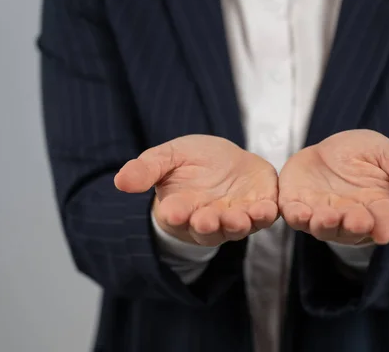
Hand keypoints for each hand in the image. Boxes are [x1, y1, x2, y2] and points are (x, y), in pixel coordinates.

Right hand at [114, 135, 278, 245]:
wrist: (225, 159)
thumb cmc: (191, 162)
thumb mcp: (166, 159)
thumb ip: (147, 170)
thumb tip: (120, 181)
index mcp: (182, 209)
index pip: (176, 215)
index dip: (175, 214)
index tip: (171, 210)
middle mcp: (210, 219)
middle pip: (208, 229)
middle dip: (207, 225)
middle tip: (204, 219)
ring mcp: (237, 216)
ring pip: (238, 227)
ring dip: (239, 224)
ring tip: (239, 218)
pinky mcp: (261, 206)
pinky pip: (265, 216)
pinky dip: (266, 215)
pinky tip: (268, 209)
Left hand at [278, 129, 388, 244]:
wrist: (328, 148)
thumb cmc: (363, 154)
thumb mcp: (388, 156)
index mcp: (378, 207)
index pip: (386, 222)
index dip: (386, 227)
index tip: (386, 232)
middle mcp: (351, 217)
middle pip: (353, 229)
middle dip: (354, 226)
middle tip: (357, 221)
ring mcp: (323, 214)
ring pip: (323, 228)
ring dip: (325, 224)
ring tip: (328, 216)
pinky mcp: (297, 207)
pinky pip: (295, 217)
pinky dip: (297, 217)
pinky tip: (299, 212)